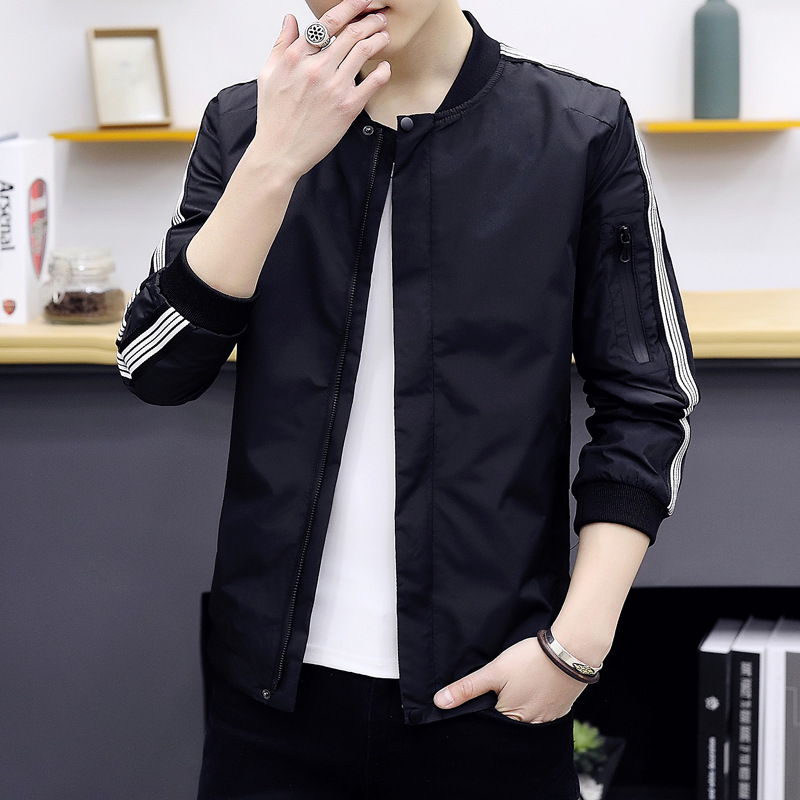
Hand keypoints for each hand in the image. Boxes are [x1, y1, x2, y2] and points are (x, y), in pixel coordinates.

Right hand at [251, 0, 391, 179]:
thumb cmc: (273, 117)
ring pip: (363, 52)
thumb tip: (291, 20)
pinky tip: (385, 66)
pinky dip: (383, 70)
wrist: (279, 152)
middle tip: (378, 17)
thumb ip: (281, 44)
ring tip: (384, 34)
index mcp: (295, 58)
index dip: (348, 7)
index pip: (327, 22)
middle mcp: (316, 69)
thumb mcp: (267, 74)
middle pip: (350, 33)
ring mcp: (333, 88)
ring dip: (378, 38)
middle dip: (369, 20)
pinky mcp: (347, 108)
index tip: (360, 3)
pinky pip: (372, 83)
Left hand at [433, 637, 586, 723]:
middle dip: (502, 709)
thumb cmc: (530, 660)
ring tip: (518, 686)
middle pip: (508, 722)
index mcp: (511, 720)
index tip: (483, 696)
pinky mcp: (561, 710)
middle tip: (502, 688)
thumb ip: (467, 688)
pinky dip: (536, 703)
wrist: (570, 651)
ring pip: (526, 717)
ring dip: (520, 706)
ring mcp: (548, 720)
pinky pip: (543, 713)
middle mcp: (531, 726)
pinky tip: (534, 688)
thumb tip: (439, 703)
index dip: (484, 709)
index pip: (490, 723)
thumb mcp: (494, 671)